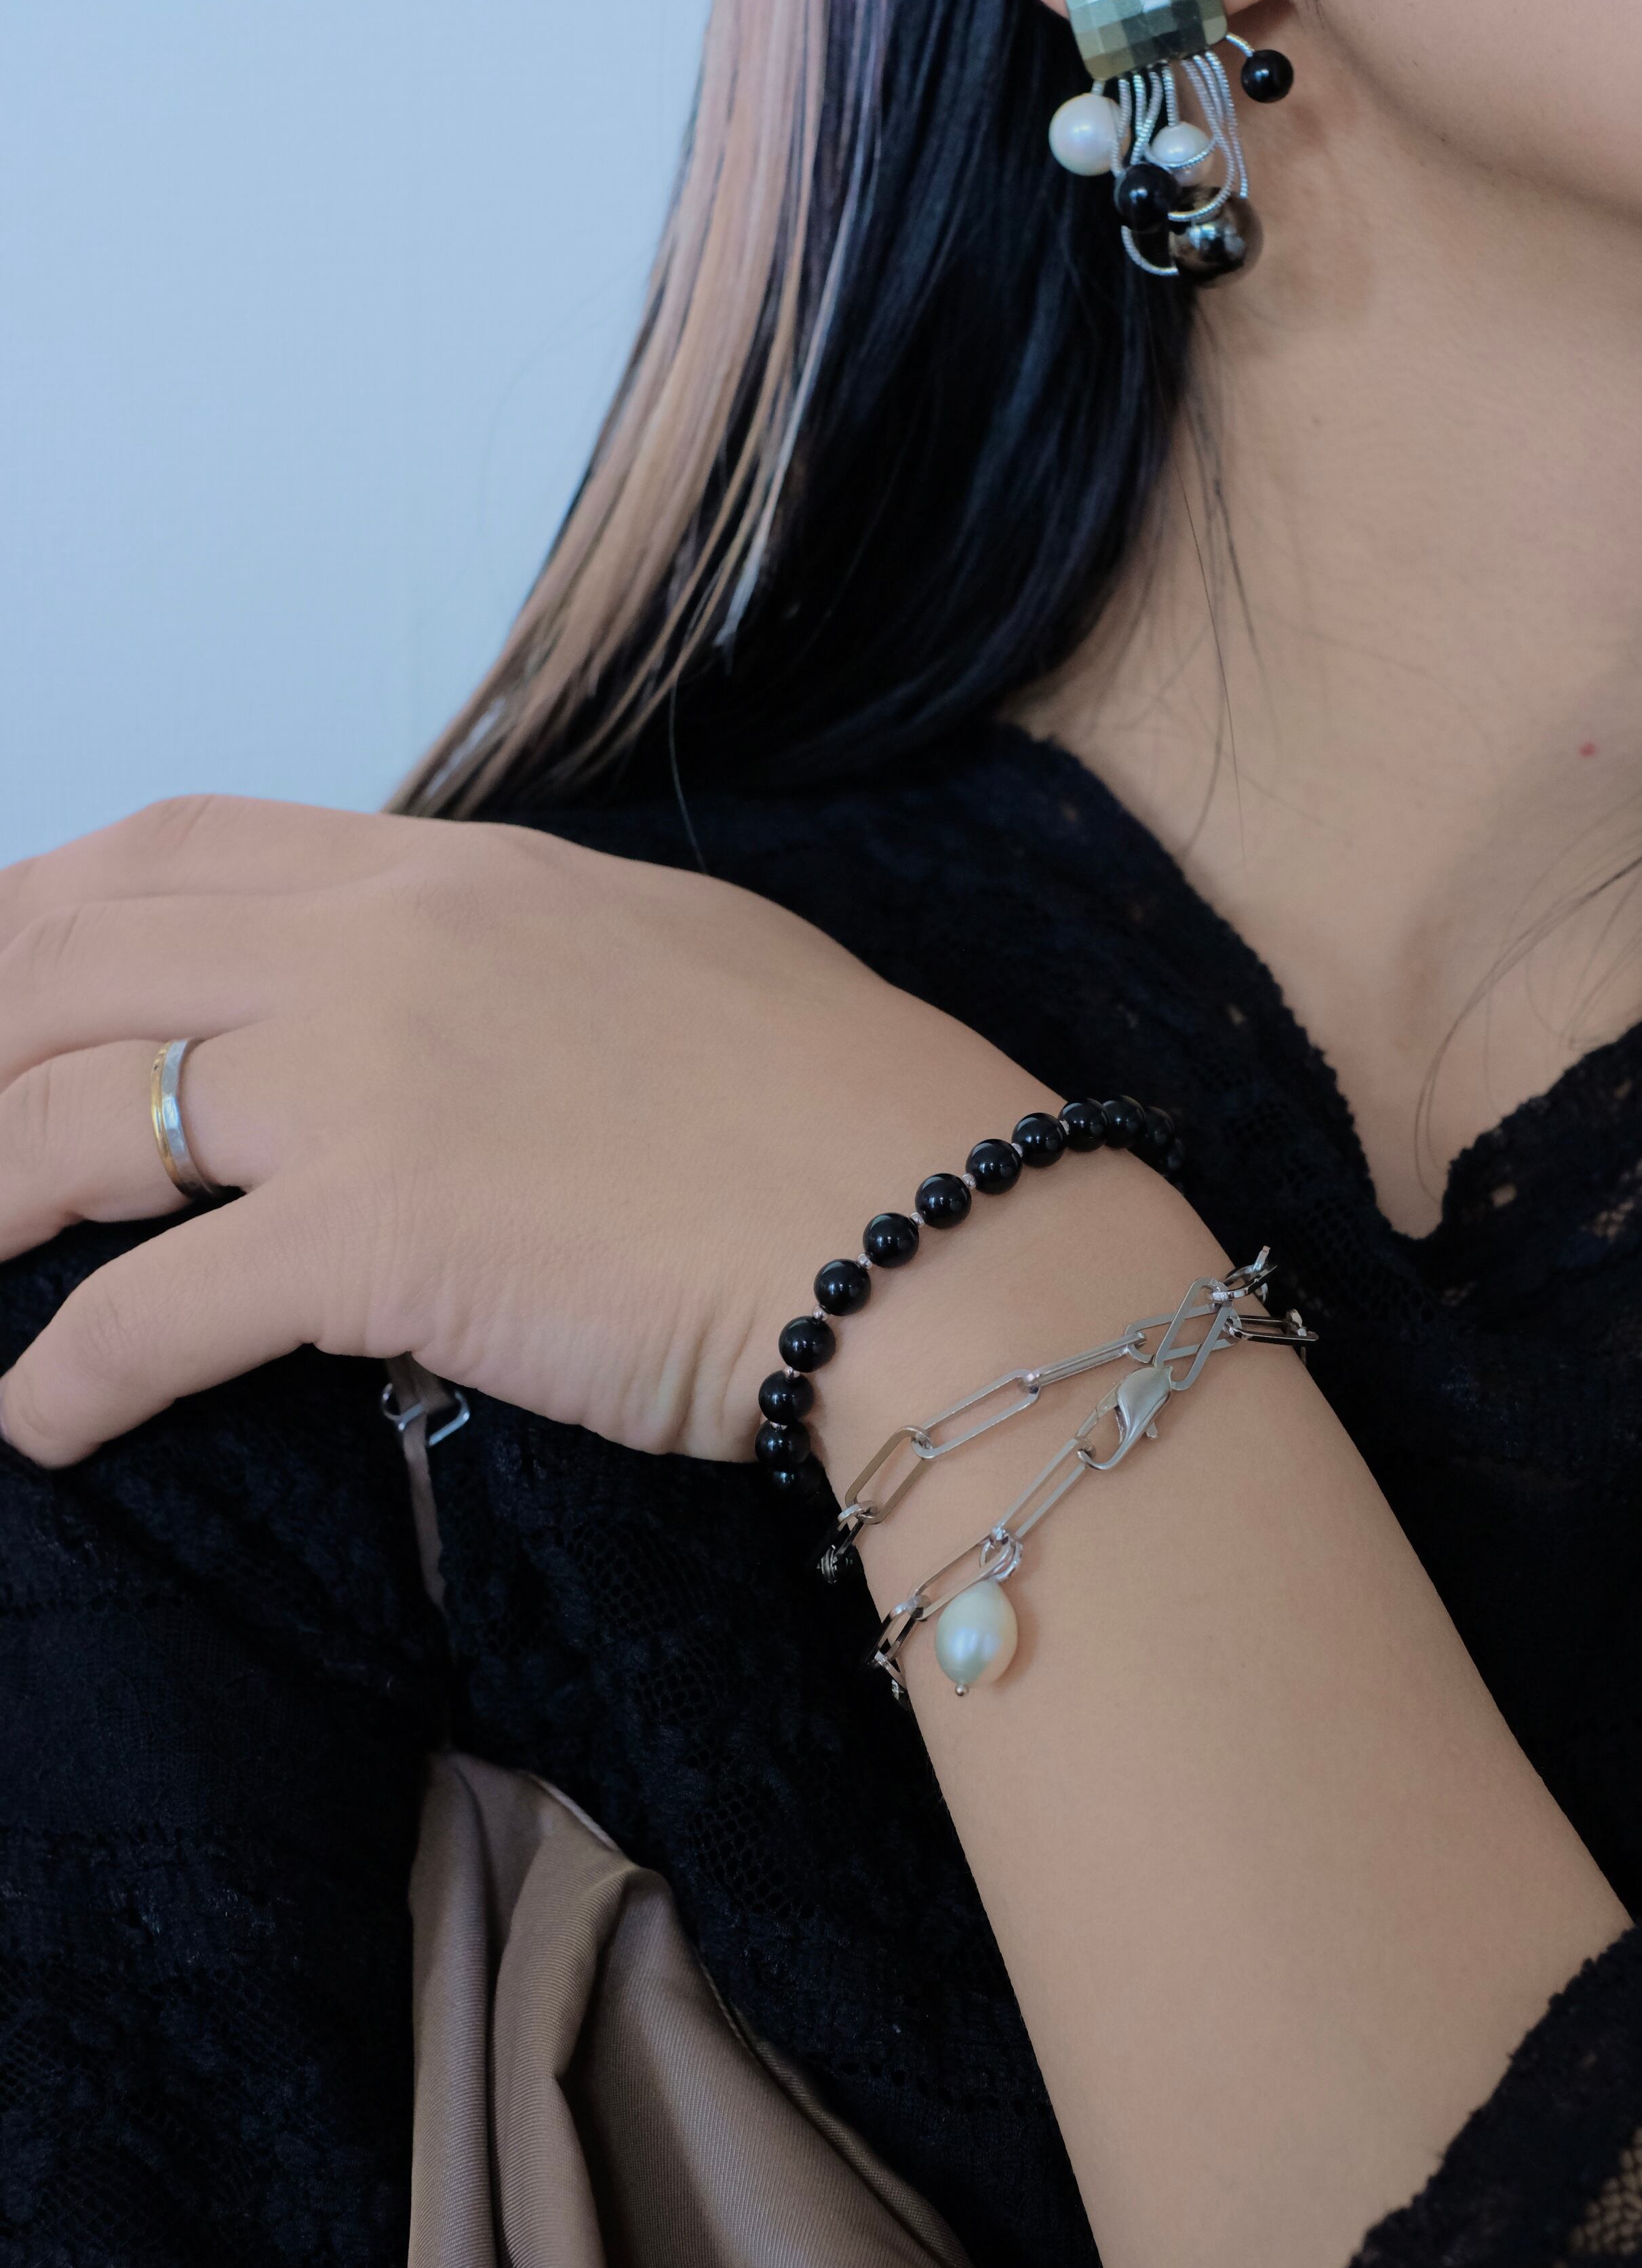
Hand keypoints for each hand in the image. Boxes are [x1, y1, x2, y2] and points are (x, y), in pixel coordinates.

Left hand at [0, 795, 1034, 1466]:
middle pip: (81, 961)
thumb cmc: (831, 1104)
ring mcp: (370, 1082)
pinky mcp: (385, 1237)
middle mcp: (383, 945)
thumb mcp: (662, 956)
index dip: (43, 903)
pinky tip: (42, 1424)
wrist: (928, 1220)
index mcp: (454, 870)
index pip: (180, 843)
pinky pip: (156, 1307)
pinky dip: (70, 1374)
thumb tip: (443, 990)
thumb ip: (517, 950)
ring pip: (73, 1116)